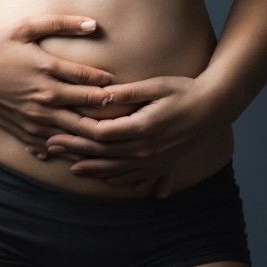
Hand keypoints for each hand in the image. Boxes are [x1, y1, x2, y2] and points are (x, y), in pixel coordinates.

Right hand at [0, 14, 114, 156]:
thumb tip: (94, 23)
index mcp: (47, 70)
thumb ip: (61, 23)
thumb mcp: (26, 27)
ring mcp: (35, 119)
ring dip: (98, 134)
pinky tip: (86, 148)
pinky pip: (56, 147)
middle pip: (90, 112)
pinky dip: (73, 148)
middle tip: (130, 111)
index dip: (110, 83)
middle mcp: (44, 98)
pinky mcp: (25, 133)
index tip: (122, 82)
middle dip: (112, 112)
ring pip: (77, 134)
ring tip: (117, 133)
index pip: (90, 81)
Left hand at [44, 75, 222, 195]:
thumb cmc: (184, 91)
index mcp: (141, 128)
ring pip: (117, 171)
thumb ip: (127, 93)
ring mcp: (155, 160)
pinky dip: (119, 180)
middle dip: (75, 152)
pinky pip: (137, 178)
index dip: (75, 135)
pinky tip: (106, 180)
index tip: (55, 132)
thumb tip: (100, 95)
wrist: (215, 108)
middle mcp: (146, 149)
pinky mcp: (163, 164)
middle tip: (52, 150)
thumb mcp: (156, 86)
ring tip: (72, 169)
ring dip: (92, 170)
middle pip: (103, 154)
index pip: (100, 135)